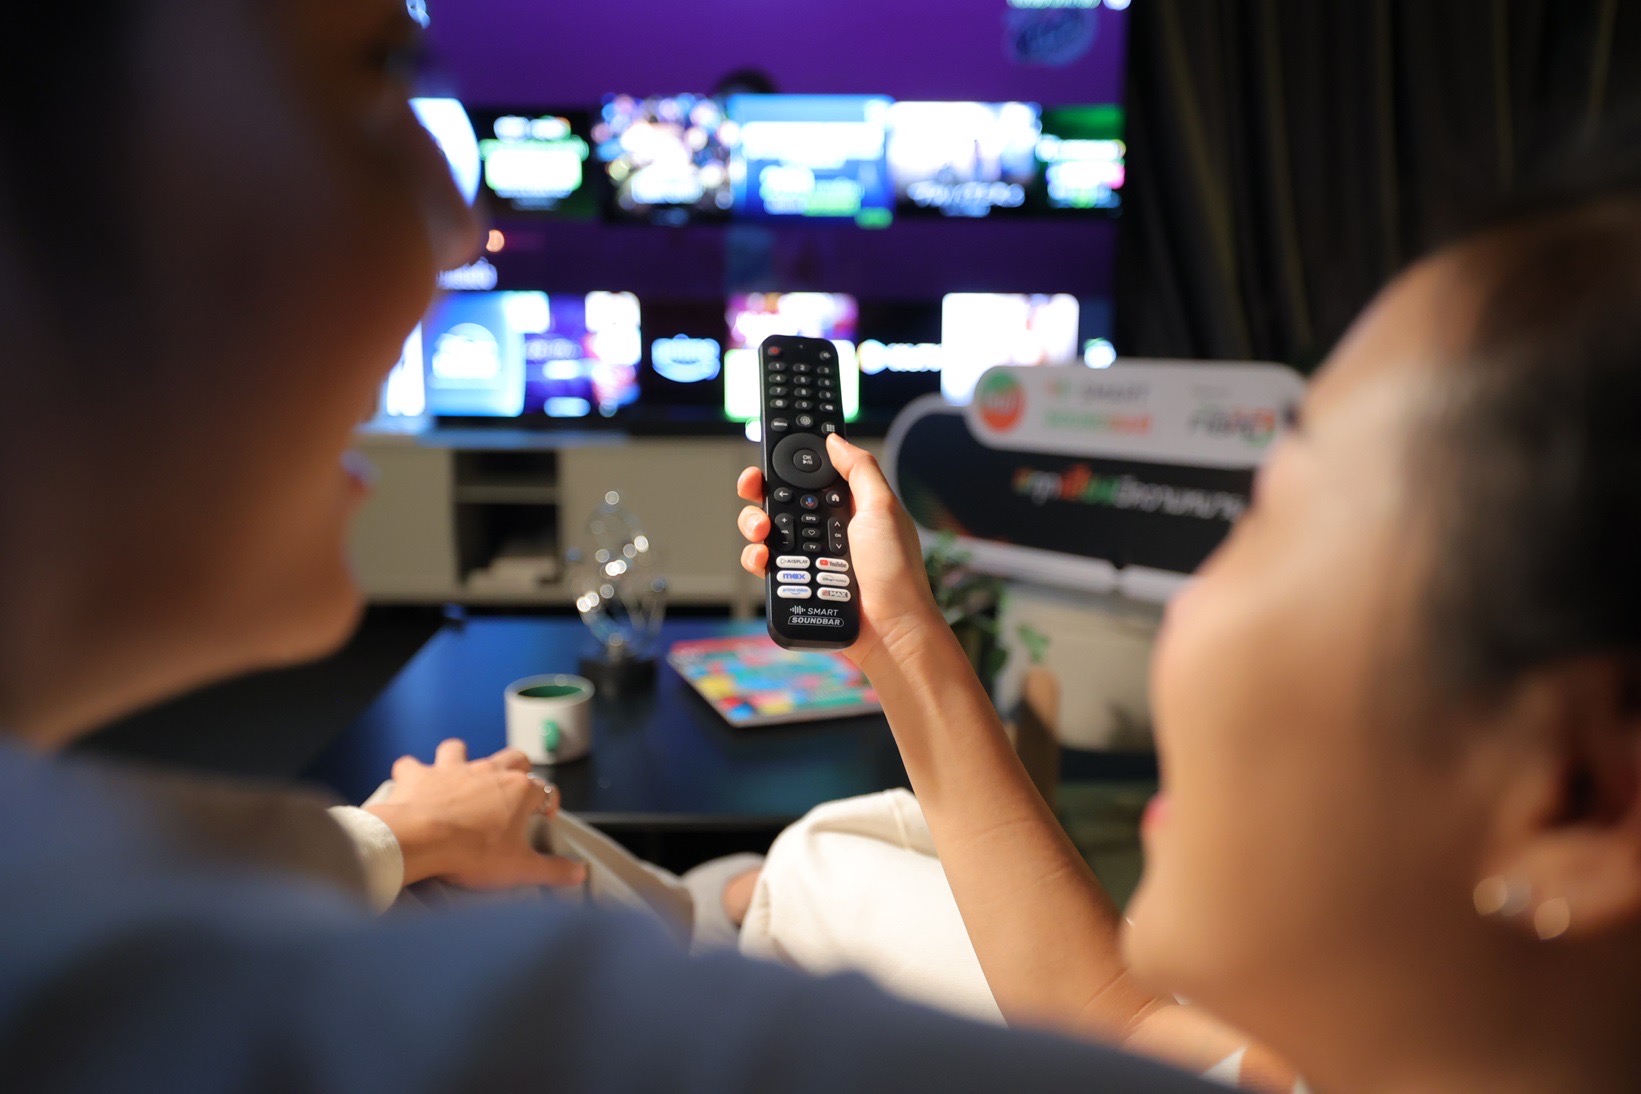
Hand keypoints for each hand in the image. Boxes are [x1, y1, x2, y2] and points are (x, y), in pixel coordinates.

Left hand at [365, 739, 586, 889]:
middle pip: (513, 758)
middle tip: (512, 792)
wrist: (419, 840)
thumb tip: (579, 873)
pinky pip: (413, 764)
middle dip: (516, 770)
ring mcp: (452, 770)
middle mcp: (488, 772)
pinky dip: (412, 772)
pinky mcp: (419, 776)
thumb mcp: (520, 869)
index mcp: (518, 791)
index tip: (544, 819)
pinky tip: (413, 783)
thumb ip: (554, 870)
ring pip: (461, 749)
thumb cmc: (470, 852)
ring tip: (459, 778)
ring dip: (460, 759)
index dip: (548, 804)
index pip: (545, 789)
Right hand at [737, 434, 942, 668]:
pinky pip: (766, 567)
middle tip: (753, 489)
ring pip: (766, 533)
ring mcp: (810, 558)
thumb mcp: (883, 507)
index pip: (808, 477)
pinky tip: (763, 559)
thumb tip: (833, 439)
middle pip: (779, 502)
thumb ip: (859, 469)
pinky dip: (757, 559)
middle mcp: (826, 530)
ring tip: (763, 532)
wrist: (891, 629)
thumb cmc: (897, 571)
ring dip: (754, 525)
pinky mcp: (798, 585)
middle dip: (760, 493)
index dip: (786, 465)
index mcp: (847, 507)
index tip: (768, 456)